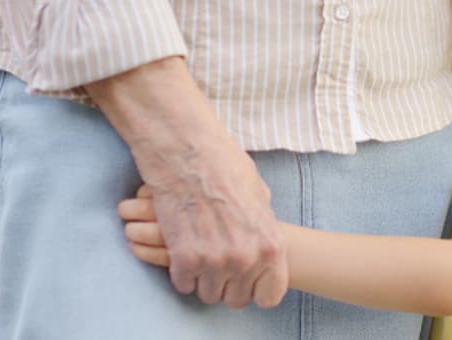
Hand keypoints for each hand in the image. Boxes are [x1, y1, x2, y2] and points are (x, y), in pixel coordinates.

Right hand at [88, 57, 288, 307]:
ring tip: (200, 253)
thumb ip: (263, 226)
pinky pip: (184, 284)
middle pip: (235, 299)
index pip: (269, 295)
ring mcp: (214, 261)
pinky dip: (182, 271)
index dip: (256, 289)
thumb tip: (261, 240)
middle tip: (218, 264)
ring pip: (208, 294)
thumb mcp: (260, 195)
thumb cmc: (225, 166)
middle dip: (228, 284)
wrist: (188, 152)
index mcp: (269, 244)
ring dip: (203, 278)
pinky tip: (183, 248)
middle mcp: (245, 258)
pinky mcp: (183, 258)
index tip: (247, 282)